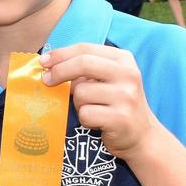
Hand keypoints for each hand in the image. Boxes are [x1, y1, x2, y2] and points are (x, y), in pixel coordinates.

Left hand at [41, 44, 159, 160]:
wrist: (142, 136)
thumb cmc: (116, 104)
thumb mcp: (107, 79)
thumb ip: (85, 69)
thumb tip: (48, 64)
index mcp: (124, 59)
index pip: (85, 49)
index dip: (60, 54)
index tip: (43, 61)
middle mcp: (128, 74)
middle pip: (83, 64)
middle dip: (59, 71)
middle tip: (46, 80)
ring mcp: (126, 96)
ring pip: (81, 92)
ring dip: (78, 103)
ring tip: (91, 109)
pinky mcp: (120, 118)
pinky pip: (85, 114)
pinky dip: (84, 119)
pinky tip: (97, 122)